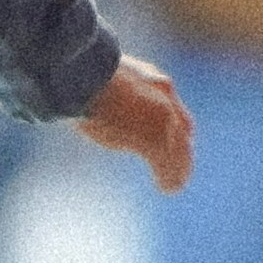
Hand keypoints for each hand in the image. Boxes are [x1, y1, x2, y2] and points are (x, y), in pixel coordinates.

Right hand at [78, 56, 196, 192]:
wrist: (84, 76)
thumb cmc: (81, 74)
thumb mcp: (99, 78)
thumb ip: (105, 89)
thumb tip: (80, 96)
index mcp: (152, 80)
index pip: (171, 104)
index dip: (175, 123)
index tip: (175, 136)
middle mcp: (164, 98)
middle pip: (182, 128)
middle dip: (182, 149)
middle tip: (180, 167)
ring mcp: (162, 119)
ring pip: (180, 150)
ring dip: (179, 169)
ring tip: (175, 185)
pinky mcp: (155, 140)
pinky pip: (168, 165)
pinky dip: (170, 179)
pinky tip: (168, 189)